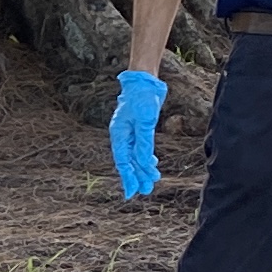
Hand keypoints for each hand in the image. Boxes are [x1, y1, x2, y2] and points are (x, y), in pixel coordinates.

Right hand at [107, 70, 164, 202]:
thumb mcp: (145, 120)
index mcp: (119, 134)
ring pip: (135, 155)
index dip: (127, 177)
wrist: (145, 80)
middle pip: (128, 161)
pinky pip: (140, 147)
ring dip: (143, 168)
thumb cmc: (142, 97)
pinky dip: (146, 157)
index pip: (122, 161)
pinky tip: (152, 165)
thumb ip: (144, 142)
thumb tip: (144, 162)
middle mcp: (122, 135)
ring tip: (151, 182)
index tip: (132, 191)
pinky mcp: (139, 128)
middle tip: (146, 190)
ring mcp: (130, 132)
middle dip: (137, 176)